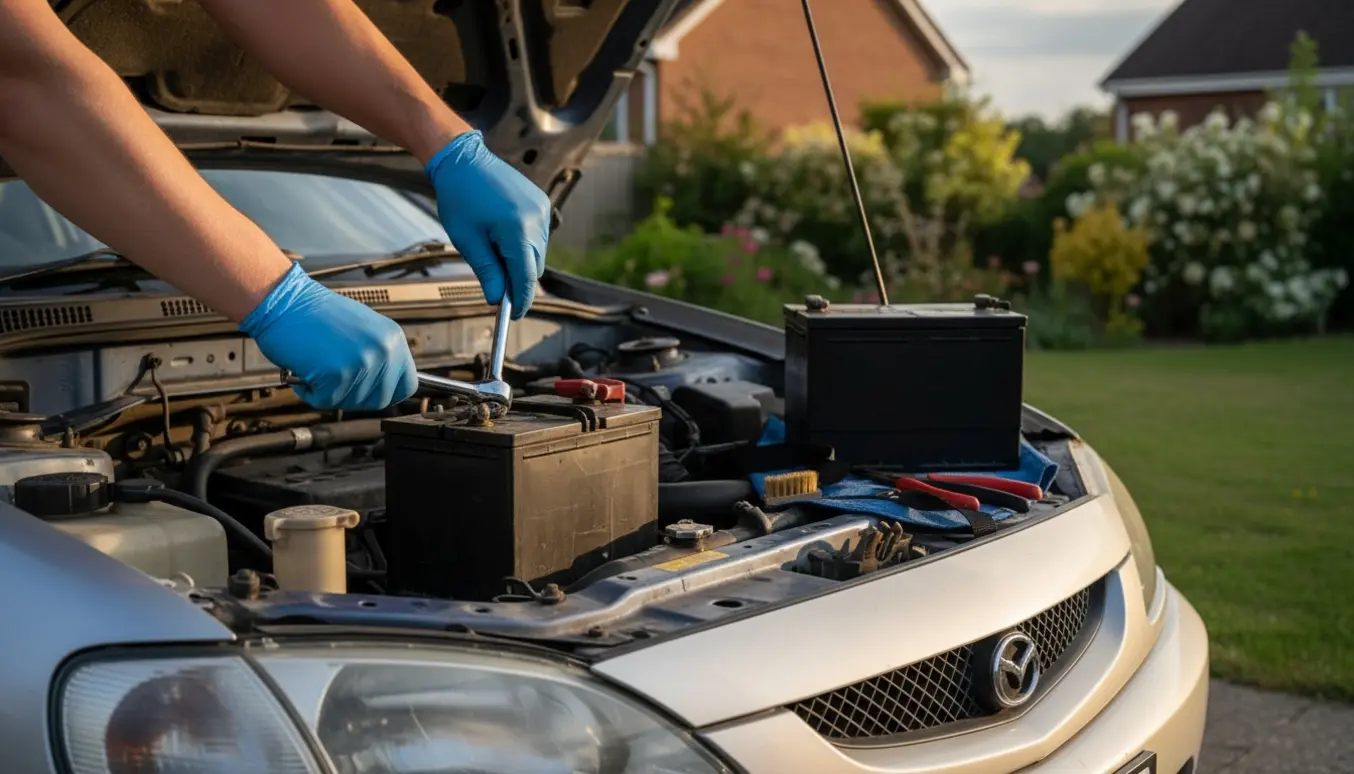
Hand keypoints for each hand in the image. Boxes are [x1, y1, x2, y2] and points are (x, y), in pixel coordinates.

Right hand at [241, 262, 417, 410]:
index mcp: (393, 338)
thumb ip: (378, 354)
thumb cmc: (314, 314)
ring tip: (316, 365)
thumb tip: (387, 382)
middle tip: (333, 380)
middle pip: (381, 400)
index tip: (370, 392)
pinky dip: (309, 392)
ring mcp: (362, 363)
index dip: (387, 393)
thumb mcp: (362, 329)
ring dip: (329, 392)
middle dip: (355, 396)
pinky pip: (325, 401)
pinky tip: (304, 369)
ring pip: (351, 402)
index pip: (407, 384)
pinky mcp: (336, 374)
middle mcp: (383, 351)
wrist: (283, 299)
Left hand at [425, 131, 548, 318]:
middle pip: (534, 267)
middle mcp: (536, 221)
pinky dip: (524, 243)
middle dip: (518, 279)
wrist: (463, 159)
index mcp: (517, 231)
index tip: (513, 316)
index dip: (520, 300)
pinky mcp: (541, 203)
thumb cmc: (459, 198)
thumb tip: (497, 300)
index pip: (525, 278)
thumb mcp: (467, 240)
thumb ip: (487, 271)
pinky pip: (538, 235)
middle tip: (496, 283)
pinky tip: (502, 233)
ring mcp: (541, 210)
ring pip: (537, 253)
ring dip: (520, 260)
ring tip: (493, 248)